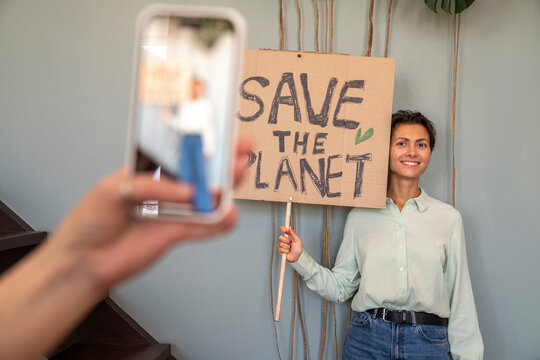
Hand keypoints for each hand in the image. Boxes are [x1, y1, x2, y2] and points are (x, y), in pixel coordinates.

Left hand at [49, 138, 252, 293]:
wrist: (83, 261)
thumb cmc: (90, 220)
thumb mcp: (113, 189)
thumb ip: (151, 187)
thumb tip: (186, 191)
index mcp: (147, 171)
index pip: (178, 152)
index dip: (198, 142)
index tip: (218, 133)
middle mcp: (163, 190)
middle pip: (198, 173)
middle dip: (220, 162)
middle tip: (239, 153)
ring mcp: (172, 212)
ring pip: (205, 198)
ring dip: (224, 188)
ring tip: (237, 177)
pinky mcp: (176, 234)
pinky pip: (203, 227)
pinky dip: (218, 223)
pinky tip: (229, 215)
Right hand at [277, 225, 302, 262]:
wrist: (296, 257)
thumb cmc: (297, 249)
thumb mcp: (297, 240)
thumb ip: (293, 234)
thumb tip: (289, 227)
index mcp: (288, 235)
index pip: (283, 229)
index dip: (283, 228)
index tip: (285, 230)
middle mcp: (283, 239)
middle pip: (280, 236)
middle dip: (286, 240)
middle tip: (290, 242)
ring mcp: (281, 244)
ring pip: (281, 243)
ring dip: (287, 246)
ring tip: (290, 248)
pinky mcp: (279, 250)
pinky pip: (280, 249)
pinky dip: (286, 251)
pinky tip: (287, 251)